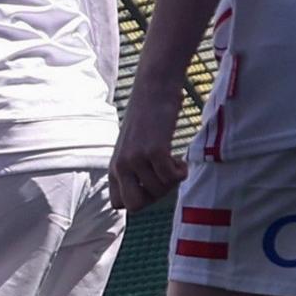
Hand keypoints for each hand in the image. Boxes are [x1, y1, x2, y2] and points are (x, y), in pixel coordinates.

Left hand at [110, 87, 186, 215]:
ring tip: (173, 160)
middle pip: (135, 206)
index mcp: (114, 168)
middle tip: (164, 178)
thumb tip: (144, 198)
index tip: (152, 183)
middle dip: (155, 197)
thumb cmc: (147, 119)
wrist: (153, 89)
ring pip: (158, 191)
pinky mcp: (153, 150)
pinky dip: (181, 172)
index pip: (119, 204)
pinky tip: (180, 159)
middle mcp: (120, 166)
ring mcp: (135, 159)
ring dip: (172, 180)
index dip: (140, 199)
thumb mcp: (131, 148)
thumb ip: (132, 170)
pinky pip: (171, 178)